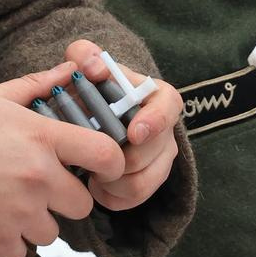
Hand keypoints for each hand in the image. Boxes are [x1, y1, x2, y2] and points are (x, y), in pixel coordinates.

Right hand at [0, 63, 126, 256]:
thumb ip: (37, 85)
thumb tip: (70, 69)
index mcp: (43, 138)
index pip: (106, 155)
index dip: (112, 164)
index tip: (100, 168)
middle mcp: (39, 177)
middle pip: (83, 204)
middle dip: (65, 199)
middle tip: (41, 188)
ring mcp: (19, 212)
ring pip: (52, 232)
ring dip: (36, 222)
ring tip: (10, 204)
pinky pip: (22, 251)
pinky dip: (10, 242)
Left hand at [63, 41, 179, 213]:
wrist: (93, 114)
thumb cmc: (93, 87)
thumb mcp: (87, 64)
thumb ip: (86, 55)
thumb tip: (94, 67)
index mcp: (157, 96)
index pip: (169, 107)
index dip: (155, 122)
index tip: (133, 133)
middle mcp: (165, 130)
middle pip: (151, 154)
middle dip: (118, 160)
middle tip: (89, 156)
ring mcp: (160, 159)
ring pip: (142, 183)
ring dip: (111, 182)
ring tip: (89, 172)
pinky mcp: (149, 182)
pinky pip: (133, 200)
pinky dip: (110, 197)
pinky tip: (94, 185)